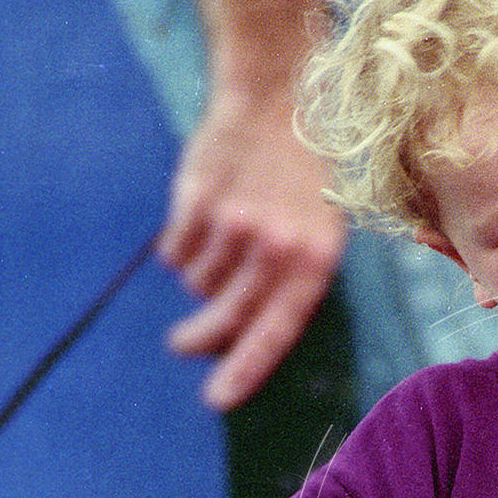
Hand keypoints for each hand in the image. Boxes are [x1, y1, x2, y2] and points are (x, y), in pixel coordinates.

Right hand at [159, 85, 347, 409]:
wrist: (276, 96)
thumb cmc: (303, 172)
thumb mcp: (322, 228)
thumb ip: (292, 281)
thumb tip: (246, 336)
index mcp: (316, 261)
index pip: (277, 332)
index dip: (245, 370)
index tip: (218, 401)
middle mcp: (277, 247)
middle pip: (225, 317)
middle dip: (199, 339)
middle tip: (181, 345)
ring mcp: (234, 224)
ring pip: (198, 283)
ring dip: (202, 273)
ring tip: (221, 237)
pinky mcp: (197, 202)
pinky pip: (175, 252)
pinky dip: (180, 245)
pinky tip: (202, 216)